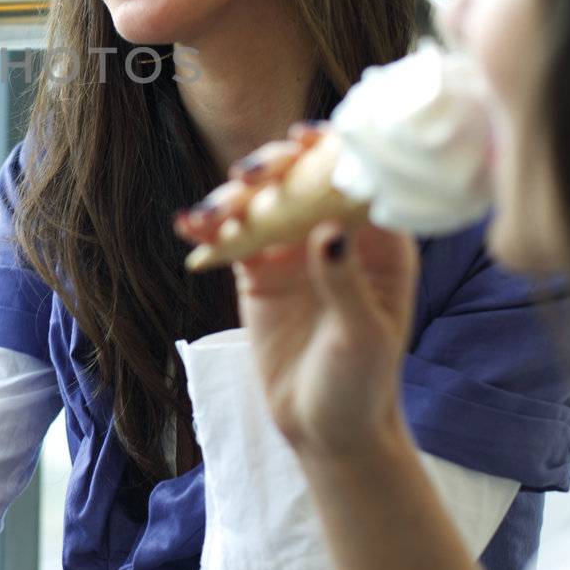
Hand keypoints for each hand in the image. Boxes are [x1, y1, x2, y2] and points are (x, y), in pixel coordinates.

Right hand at [176, 126, 418, 458]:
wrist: (328, 430)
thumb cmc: (363, 384)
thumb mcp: (363, 337)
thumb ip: (345, 282)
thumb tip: (327, 229)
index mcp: (378, 241)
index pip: (356, 177)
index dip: (331, 149)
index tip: (304, 139)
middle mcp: (335, 234)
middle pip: (300, 180)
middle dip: (273, 169)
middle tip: (251, 177)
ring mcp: (293, 251)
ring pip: (260, 204)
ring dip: (233, 198)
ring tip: (211, 214)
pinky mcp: (258, 272)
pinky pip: (233, 238)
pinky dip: (210, 228)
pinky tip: (190, 225)